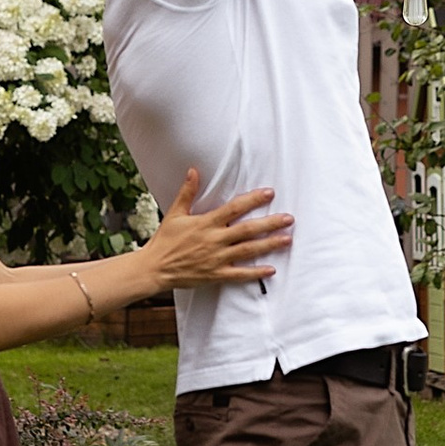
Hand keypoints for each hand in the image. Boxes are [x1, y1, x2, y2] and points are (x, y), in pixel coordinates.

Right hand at [145, 169, 292, 291]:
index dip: (253, 200)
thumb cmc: (165, 240)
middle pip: (247, 230)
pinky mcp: (216, 274)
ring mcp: (216, 258)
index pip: (234, 208)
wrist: (155, 268)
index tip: (269, 193)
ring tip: (287, 239)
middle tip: (289, 219)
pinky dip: (255, 273)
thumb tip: (193, 171)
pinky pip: (239, 274)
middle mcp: (214, 240)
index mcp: (206, 223)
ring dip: (269, 245)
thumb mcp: (175, 214)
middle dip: (270, 223)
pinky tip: (271, 269)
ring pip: (248, 251)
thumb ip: (187, 192)